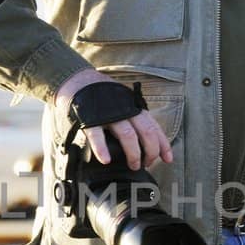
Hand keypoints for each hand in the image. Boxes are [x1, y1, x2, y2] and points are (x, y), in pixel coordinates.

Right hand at [54, 67, 173, 170]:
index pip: (154, 127)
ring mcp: (107, 114)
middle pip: (146, 132)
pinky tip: (106, 160)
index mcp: (133, 107)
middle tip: (146, 165)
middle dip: (151, 152)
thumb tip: (144, 142)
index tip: (168, 159)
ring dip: (133, 154)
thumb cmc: (101, 96)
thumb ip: (132, 118)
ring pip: (128, 135)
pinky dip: (102, 148)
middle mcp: (124, 110)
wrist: (76, 79)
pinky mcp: (89, 117)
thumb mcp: (122, 103)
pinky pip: (97, 134)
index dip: (163, 144)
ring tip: (133, 166)